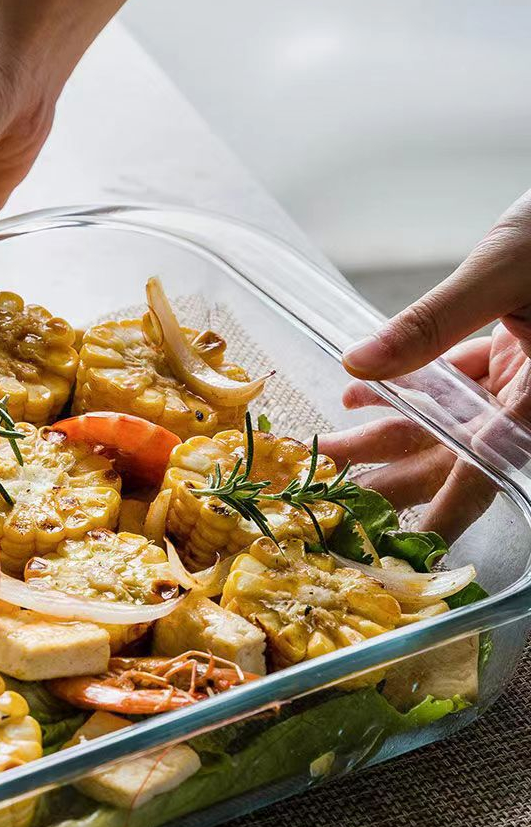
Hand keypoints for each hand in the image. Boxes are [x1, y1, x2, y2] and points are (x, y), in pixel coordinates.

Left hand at [322, 325, 528, 538]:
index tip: (406, 549)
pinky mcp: (506, 353)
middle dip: (381, 484)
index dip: (443, 516)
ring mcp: (512, 380)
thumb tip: (359, 362)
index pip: (483, 474)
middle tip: (324, 506)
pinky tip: (355, 397)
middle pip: (444, 459)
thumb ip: (436, 322)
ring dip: (374, 438)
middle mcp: (522, 404)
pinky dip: (402, 388)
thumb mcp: (502, 277)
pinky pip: (447, 384)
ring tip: (316, 454)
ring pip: (435, 423)